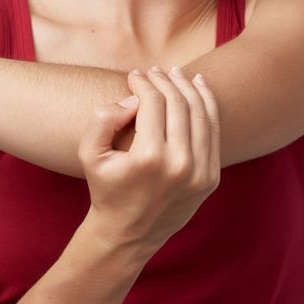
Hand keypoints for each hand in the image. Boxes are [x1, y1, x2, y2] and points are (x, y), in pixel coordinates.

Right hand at [77, 66, 220, 251]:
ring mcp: (200, 172)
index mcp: (149, 157)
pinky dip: (208, 106)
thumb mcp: (90, 154)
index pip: (153, 102)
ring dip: (189, 87)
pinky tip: (198, 88)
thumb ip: (102, 119)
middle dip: (166, 80)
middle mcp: (180, 164)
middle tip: (155, 70)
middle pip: (179, 103)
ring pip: (201, 113)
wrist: (129, 233)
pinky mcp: (211, 178)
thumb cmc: (106, 189)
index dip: (143, 82)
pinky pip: (213, 132)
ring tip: (177, 73)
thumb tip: (133, 98)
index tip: (135, 74)